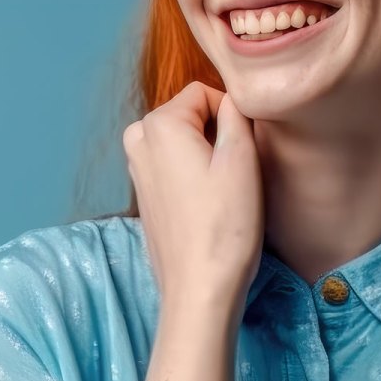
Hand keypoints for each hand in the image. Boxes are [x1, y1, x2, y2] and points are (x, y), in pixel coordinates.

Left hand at [122, 82, 263, 315]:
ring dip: (207, 155)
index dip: (232, 116)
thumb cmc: (225, 224)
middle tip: (235, 172)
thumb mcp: (242, 158)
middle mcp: (138, 138)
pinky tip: (208, 204)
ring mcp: (135, 167)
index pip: (206, 92)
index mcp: (159, 124)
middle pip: (191, 114)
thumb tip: (234, 98)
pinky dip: (193, 174)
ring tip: (222, 190)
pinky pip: (173, 163)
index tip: (244, 151)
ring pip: (183, 139)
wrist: (199, 288)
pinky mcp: (142, 192)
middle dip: (217, 134)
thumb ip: (237, 113)